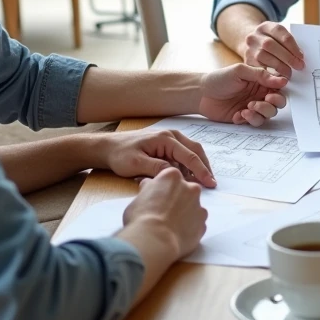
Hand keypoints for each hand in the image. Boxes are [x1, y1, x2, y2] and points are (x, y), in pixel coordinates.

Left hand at [100, 129, 216, 187]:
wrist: (107, 147)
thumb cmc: (120, 154)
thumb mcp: (136, 163)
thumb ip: (157, 168)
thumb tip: (175, 174)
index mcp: (166, 138)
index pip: (189, 155)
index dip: (201, 171)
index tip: (210, 183)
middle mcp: (171, 135)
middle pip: (195, 150)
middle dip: (204, 167)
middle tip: (211, 183)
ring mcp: (170, 139)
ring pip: (190, 152)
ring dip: (197, 167)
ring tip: (201, 183)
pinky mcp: (166, 145)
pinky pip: (182, 155)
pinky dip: (188, 166)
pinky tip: (187, 178)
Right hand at [122, 167, 206, 258]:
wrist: (154, 240)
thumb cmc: (141, 218)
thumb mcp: (138, 197)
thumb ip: (149, 189)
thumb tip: (151, 186)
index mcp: (173, 176)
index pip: (170, 178)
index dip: (162, 190)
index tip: (157, 199)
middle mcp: (190, 187)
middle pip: (185, 191)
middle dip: (177, 200)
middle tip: (164, 213)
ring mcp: (199, 205)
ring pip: (193, 207)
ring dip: (185, 214)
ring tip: (170, 226)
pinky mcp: (203, 223)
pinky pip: (197, 223)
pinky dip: (189, 227)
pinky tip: (177, 234)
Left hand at [198, 63, 288, 126]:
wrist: (201, 94)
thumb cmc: (219, 78)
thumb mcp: (240, 71)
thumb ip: (261, 75)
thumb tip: (283, 80)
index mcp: (261, 81)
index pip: (279, 88)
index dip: (279, 92)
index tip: (271, 94)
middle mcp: (259, 94)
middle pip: (278, 104)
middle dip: (272, 105)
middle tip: (260, 102)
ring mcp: (253, 106)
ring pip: (268, 115)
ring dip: (261, 113)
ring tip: (247, 108)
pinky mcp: (245, 117)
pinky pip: (255, 122)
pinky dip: (249, 119)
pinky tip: (239, 114)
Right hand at [242, 22, 304, 76]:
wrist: (253, 44)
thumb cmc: (273, 42)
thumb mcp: (279, 36)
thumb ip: (289, 43)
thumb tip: (300, 57)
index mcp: (266, 26)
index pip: (279, 31)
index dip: (291, 44)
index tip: (301, 56)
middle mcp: (255, 36)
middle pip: (270, 44)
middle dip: (287, 57)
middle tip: (299, 66)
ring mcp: (249, 48)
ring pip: (263, 56)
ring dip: (279, 66)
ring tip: (290, 73)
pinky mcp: (247, 61)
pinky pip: (258, 68)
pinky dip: (270, 74)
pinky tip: (279, 77)